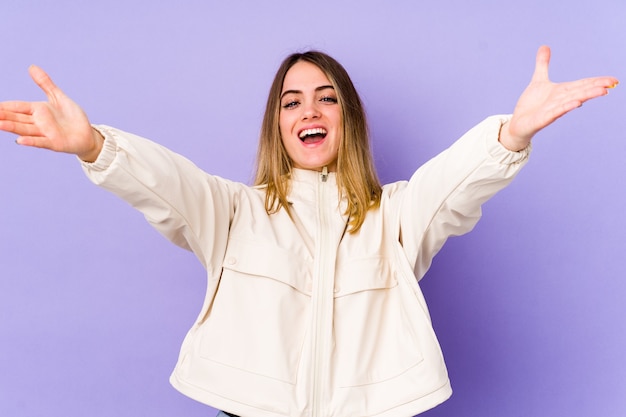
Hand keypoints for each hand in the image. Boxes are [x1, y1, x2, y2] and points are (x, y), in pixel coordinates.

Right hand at [0, 65, 102, 161]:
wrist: (88, 135)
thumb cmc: (72, 117)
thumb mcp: (59, 97)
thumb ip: (45, 84)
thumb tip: (31, 67)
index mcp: (37, 110)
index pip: (17, 107)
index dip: (5, 106)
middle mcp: (38, 122)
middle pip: (17, 118)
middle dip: (3, 116)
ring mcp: (45, 134)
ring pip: (24, 130)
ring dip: (11, 127)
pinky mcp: (54, 143)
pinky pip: (41, 142)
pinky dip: (31, 141)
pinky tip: (20, 141)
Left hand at [499, 46, 618, 150]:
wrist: (518, 122)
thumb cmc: (531, 104)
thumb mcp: (538, 80)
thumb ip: (543, 64)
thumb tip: (545, 46)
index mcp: (562, 91)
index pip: (582, 84)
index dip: (597, 81)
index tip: (613, 79)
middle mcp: (561, 100)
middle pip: (581, 91)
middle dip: (596, 87)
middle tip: (612, 83)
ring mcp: (553, 110)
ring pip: (572, 101)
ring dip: (586, 96)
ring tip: (602, 91)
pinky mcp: (544, 118)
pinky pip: (557, 112)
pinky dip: (566, 107)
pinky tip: (577, 103)